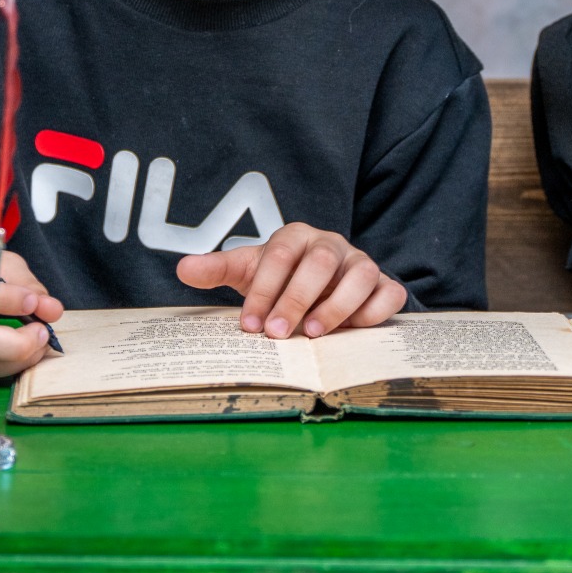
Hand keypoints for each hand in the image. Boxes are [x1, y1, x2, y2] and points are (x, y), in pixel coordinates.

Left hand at [176, 223, 406, 337]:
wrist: (321, 282)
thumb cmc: (281, 278)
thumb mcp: (248, 270)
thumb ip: (218, 269)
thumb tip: (182, 269)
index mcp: (295, 237)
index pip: (278, 257)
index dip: (263, 291)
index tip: (249, 325)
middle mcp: (331, 246)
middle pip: (319, 262)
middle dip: (297, 298)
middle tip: (277, 333)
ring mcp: (361, 263)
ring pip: (360, 274)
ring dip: (338, 305)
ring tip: (314, 335)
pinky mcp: (383, 284)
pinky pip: (389, 292)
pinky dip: (375, 311)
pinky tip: (354, 331)